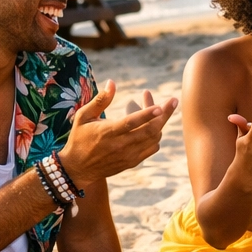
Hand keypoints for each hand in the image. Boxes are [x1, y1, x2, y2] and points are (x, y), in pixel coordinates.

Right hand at [61, 82, 175, 187]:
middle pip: (149, 130)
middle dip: (164, 115)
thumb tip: (112, 83)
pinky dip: (156, 136)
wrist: (78, 168)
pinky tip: (152, 126)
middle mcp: (120, 145)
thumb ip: (100, 100)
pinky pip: (152, 148)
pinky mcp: (132, 162)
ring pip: (153, 139)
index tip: (161, 106)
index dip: (147, 114)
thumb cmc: (79, 138)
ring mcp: (128, 155)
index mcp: (108, 132)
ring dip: (160, 123)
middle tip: (173, 101)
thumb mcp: (83, 117)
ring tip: (159, 110)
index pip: (132, 123)